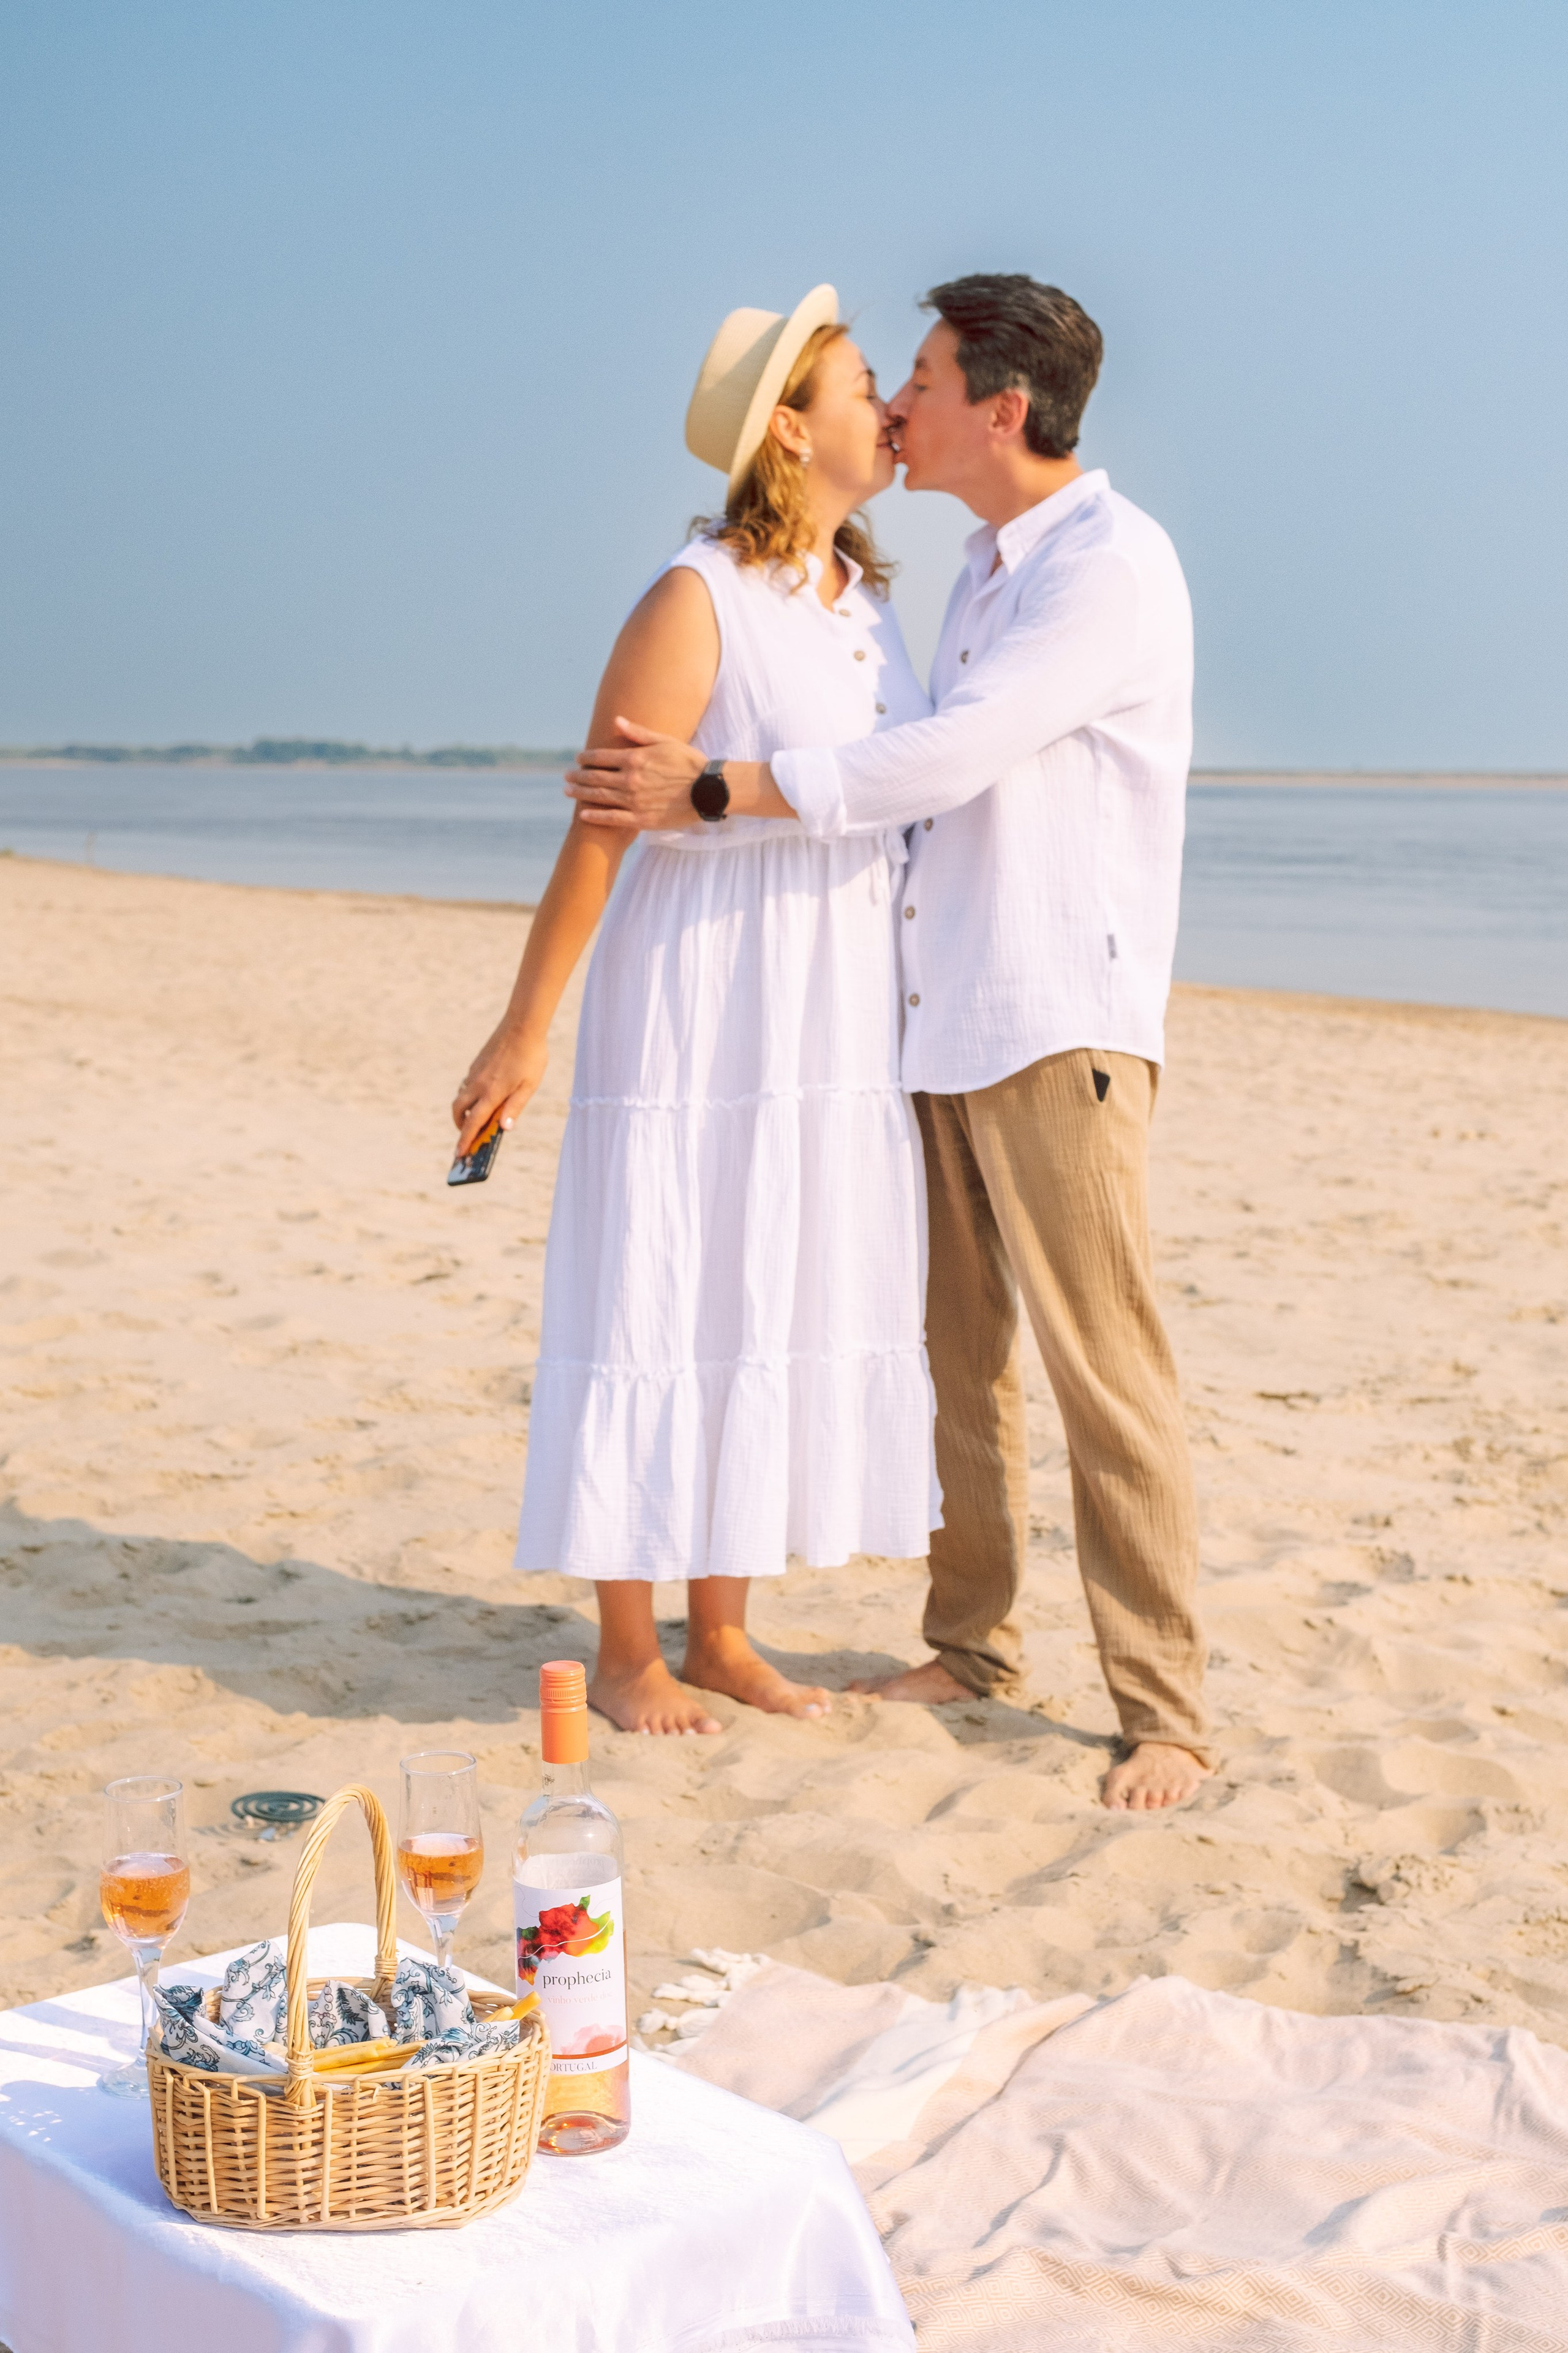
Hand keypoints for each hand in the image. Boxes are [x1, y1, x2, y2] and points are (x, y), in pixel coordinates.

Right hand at [451, 1028, 547, 1155]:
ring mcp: (475, 1073)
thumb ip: (515, 1108)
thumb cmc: (531, 1058)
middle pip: (458, 1110)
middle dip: (459, 1126)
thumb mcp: (529, 1086)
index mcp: (492, 1093)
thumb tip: (504, 1128)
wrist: (522, 1026)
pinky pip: (467, 1083)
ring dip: (464, 1109)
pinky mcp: (476, 1063)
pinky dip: (470, 1094)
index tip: (459, 1154)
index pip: (473, 1123)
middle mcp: (478, 1084)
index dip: (465, 1140)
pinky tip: (484, 1094)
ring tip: (476, 1117)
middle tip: (466, 1135)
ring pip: (461, 1096)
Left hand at [565, 718, 705, 831]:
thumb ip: (639, 733)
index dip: (587, 757)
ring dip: (581, 794)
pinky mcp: (641, 819)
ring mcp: (634, 801)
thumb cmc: (690, 763)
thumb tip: (616, 720)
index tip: (578, 758)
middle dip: (578, 776)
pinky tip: (583, 815)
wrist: (709, 791)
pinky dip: (596, 817)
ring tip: (567, 791)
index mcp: (635, 758)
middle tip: (566, 775)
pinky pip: (612, 818)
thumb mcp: (665, 741)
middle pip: (596, 777)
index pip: (602, 756)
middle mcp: (630, 779)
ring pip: (600, 796)